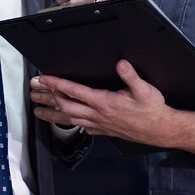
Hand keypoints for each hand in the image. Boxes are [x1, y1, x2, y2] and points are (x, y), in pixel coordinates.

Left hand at [31, 60, 179, 146]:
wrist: (160, 130)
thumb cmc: (152, 110)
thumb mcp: (145, 89)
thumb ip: (130, 75)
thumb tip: (121, 63)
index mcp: (104, 102)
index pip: (74, 91)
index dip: (57, 84)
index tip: (44, 79)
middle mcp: (98, 115)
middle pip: (65, 106)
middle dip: (47, 98)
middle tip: (33, 93)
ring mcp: (99, 124)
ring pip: (69, 120)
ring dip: (51, 114)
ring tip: (37, 111)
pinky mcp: (103, 131)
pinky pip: (80, 127)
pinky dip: (69, 123)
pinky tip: (64, 122)